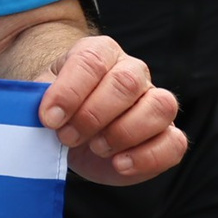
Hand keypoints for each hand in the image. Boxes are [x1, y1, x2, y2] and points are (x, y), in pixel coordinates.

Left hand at [37, 34, 184, 184]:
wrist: (71, 135)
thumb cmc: (59, 112)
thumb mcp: (43, 100)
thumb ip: (42, 102)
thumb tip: (49, 115)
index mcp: (100, 53)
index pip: (91, 60)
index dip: (70, 91)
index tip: (49, 118)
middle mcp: (133, 71)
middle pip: (126, 82)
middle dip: (92, 115)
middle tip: (68, 136)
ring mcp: (155, 102)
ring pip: (160, 107)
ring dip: (123, 133)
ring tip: (96, 148)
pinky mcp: (168, 135)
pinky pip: (174, 142)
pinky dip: (147, 157)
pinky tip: (119, 164)